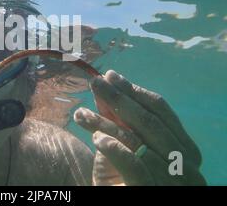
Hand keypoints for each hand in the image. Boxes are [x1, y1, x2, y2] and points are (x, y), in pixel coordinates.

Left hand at [74, 70, 205, 185]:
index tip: (110, 76)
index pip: (160, 110)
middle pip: (149, 121)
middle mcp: (186, 163)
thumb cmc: (124, 177)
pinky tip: (96, 138)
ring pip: (137, 141)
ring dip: (106, 123)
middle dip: (118, 99)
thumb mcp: (122, 144)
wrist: (120, 202)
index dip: (133, 91)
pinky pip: (133, 165)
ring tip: (82, 113)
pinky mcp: (150, 192)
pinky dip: (114, 148)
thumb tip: (102, 87)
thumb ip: (117, 119)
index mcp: (184, 147)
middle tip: (96, 83)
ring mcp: (174, 180)